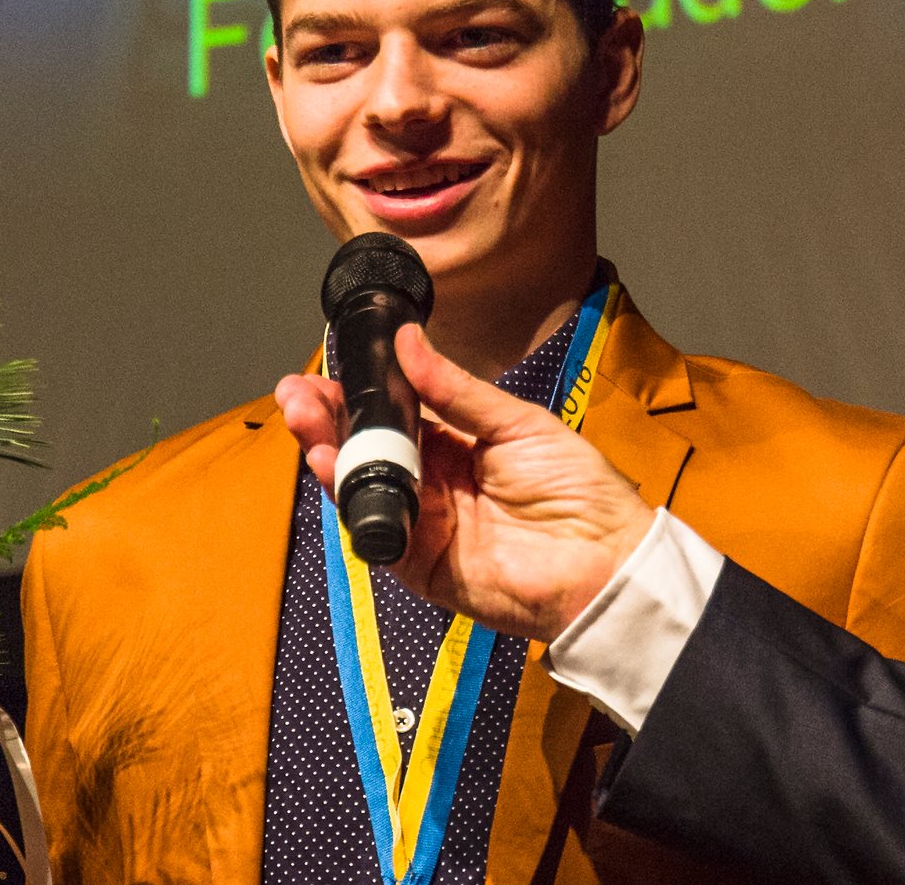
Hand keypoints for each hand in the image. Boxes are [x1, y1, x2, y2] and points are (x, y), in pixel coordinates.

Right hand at [275, 324, 656, 641]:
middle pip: (368, 448)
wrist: (606, 558)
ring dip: (328, 451)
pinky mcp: (420, 562)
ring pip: (362, 485)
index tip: (325, 369)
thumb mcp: (518, 424)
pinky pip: (376, 529)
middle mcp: (434, 482)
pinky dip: (351, 498)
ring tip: (307, 418)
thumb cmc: (579, 489)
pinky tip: (332, 465)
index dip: (360, 394)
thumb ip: (457, 391)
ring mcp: (425, 522)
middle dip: (329, 418)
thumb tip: (409, 342)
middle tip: (298, 392)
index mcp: (459, 445)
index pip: (395, 415)